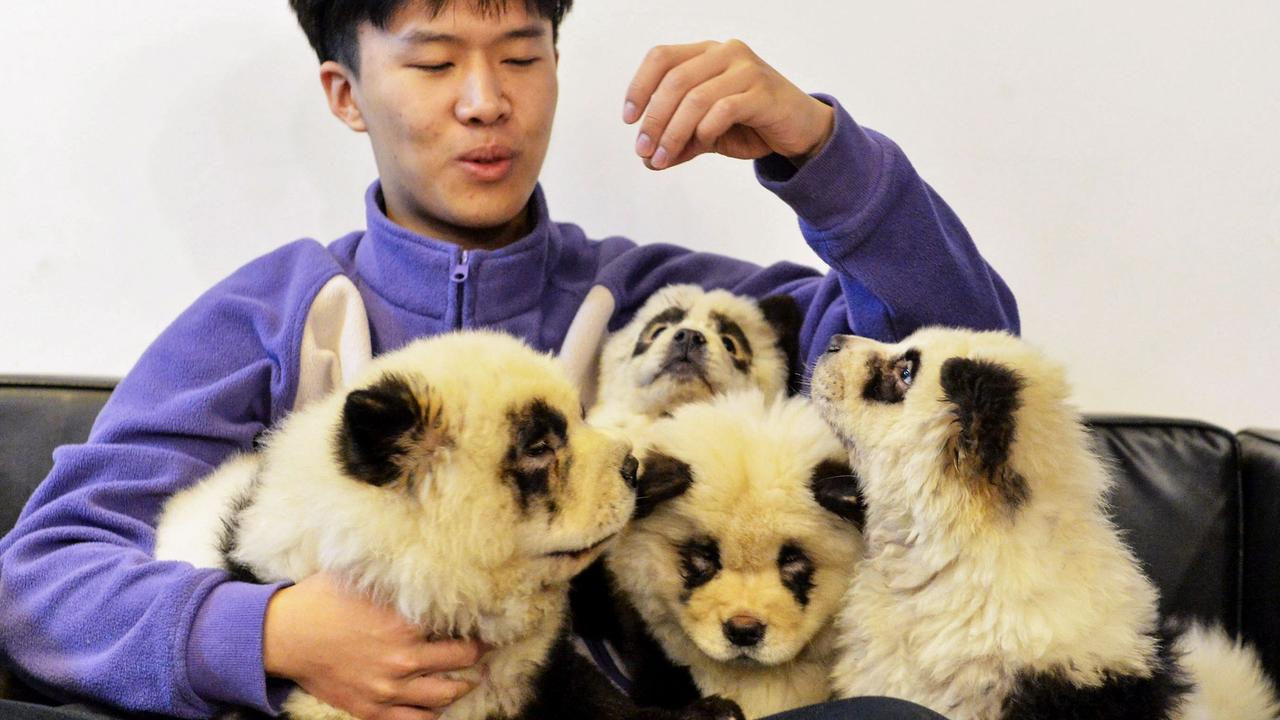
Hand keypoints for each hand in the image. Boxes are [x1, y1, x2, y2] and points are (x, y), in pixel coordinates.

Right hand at [264, 573, 483, 719]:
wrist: (283, 635)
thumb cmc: (321, 600)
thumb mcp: (363, 579)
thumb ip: (397, 577)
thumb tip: (427, 560)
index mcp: (404, 623)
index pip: (459, 626)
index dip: (475, 622)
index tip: (484, 619)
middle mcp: (402, 659)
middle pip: (462, 660)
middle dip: (477, 655)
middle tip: (484, 650)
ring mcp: (387, 688)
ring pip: (444, 694)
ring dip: (463, 686)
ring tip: (472, 680)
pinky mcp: (370, 709)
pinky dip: (431, 714)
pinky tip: (438, 706)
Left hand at [623, 40, 835, 169]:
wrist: (799, 130)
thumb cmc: (750, 125)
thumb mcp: (706, 134)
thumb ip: (679, 141)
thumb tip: (647, 159)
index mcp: (706, 53)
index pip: (661, 58)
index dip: (639, 86)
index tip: (628, 120)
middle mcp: (725, 53)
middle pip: (674, 80)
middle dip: (653, 119)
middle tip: (644, 150)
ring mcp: (746, 69)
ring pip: (695, 97)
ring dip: (673, 132)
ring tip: (662, 159)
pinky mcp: (763, 92)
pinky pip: (723, 110)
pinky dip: (703, 132)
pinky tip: (699, 148)